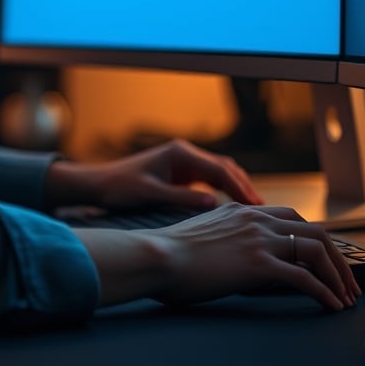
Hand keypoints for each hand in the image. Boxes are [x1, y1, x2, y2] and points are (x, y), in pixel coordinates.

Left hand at [45, 139, 262, 212]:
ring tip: (257, 213)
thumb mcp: (150, 194)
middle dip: (245, 188)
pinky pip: (211, 181)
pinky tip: (236, 211)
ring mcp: (184, 163)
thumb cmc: (120, 189)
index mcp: (180, 153)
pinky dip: (226, 192)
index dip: (240, 189)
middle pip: (226, 169)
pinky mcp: (182, 174)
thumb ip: (181, 198)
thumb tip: (214, 204)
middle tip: (265, 212)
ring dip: (238, 190)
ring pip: (221, 174)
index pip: (220, 169)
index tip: (256, 208)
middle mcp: (185, 153)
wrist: (99, 185)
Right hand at [149, 202, 360, 310]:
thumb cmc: (169, 253)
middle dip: (338, 258)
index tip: (326, 260)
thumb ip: (227, 237)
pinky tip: (330, 306)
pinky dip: (324, 292)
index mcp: (241, 210)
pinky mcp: (257, 264)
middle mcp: (254, 219)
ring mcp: (258, 239)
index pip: (292, 217)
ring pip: (316, 249)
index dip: (315, 239)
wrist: (156, 257)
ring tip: (344, 297)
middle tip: (347, 282)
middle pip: (314, 230)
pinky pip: (304, 277)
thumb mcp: (204, 234)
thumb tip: (239, 255)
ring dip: (338, 276)